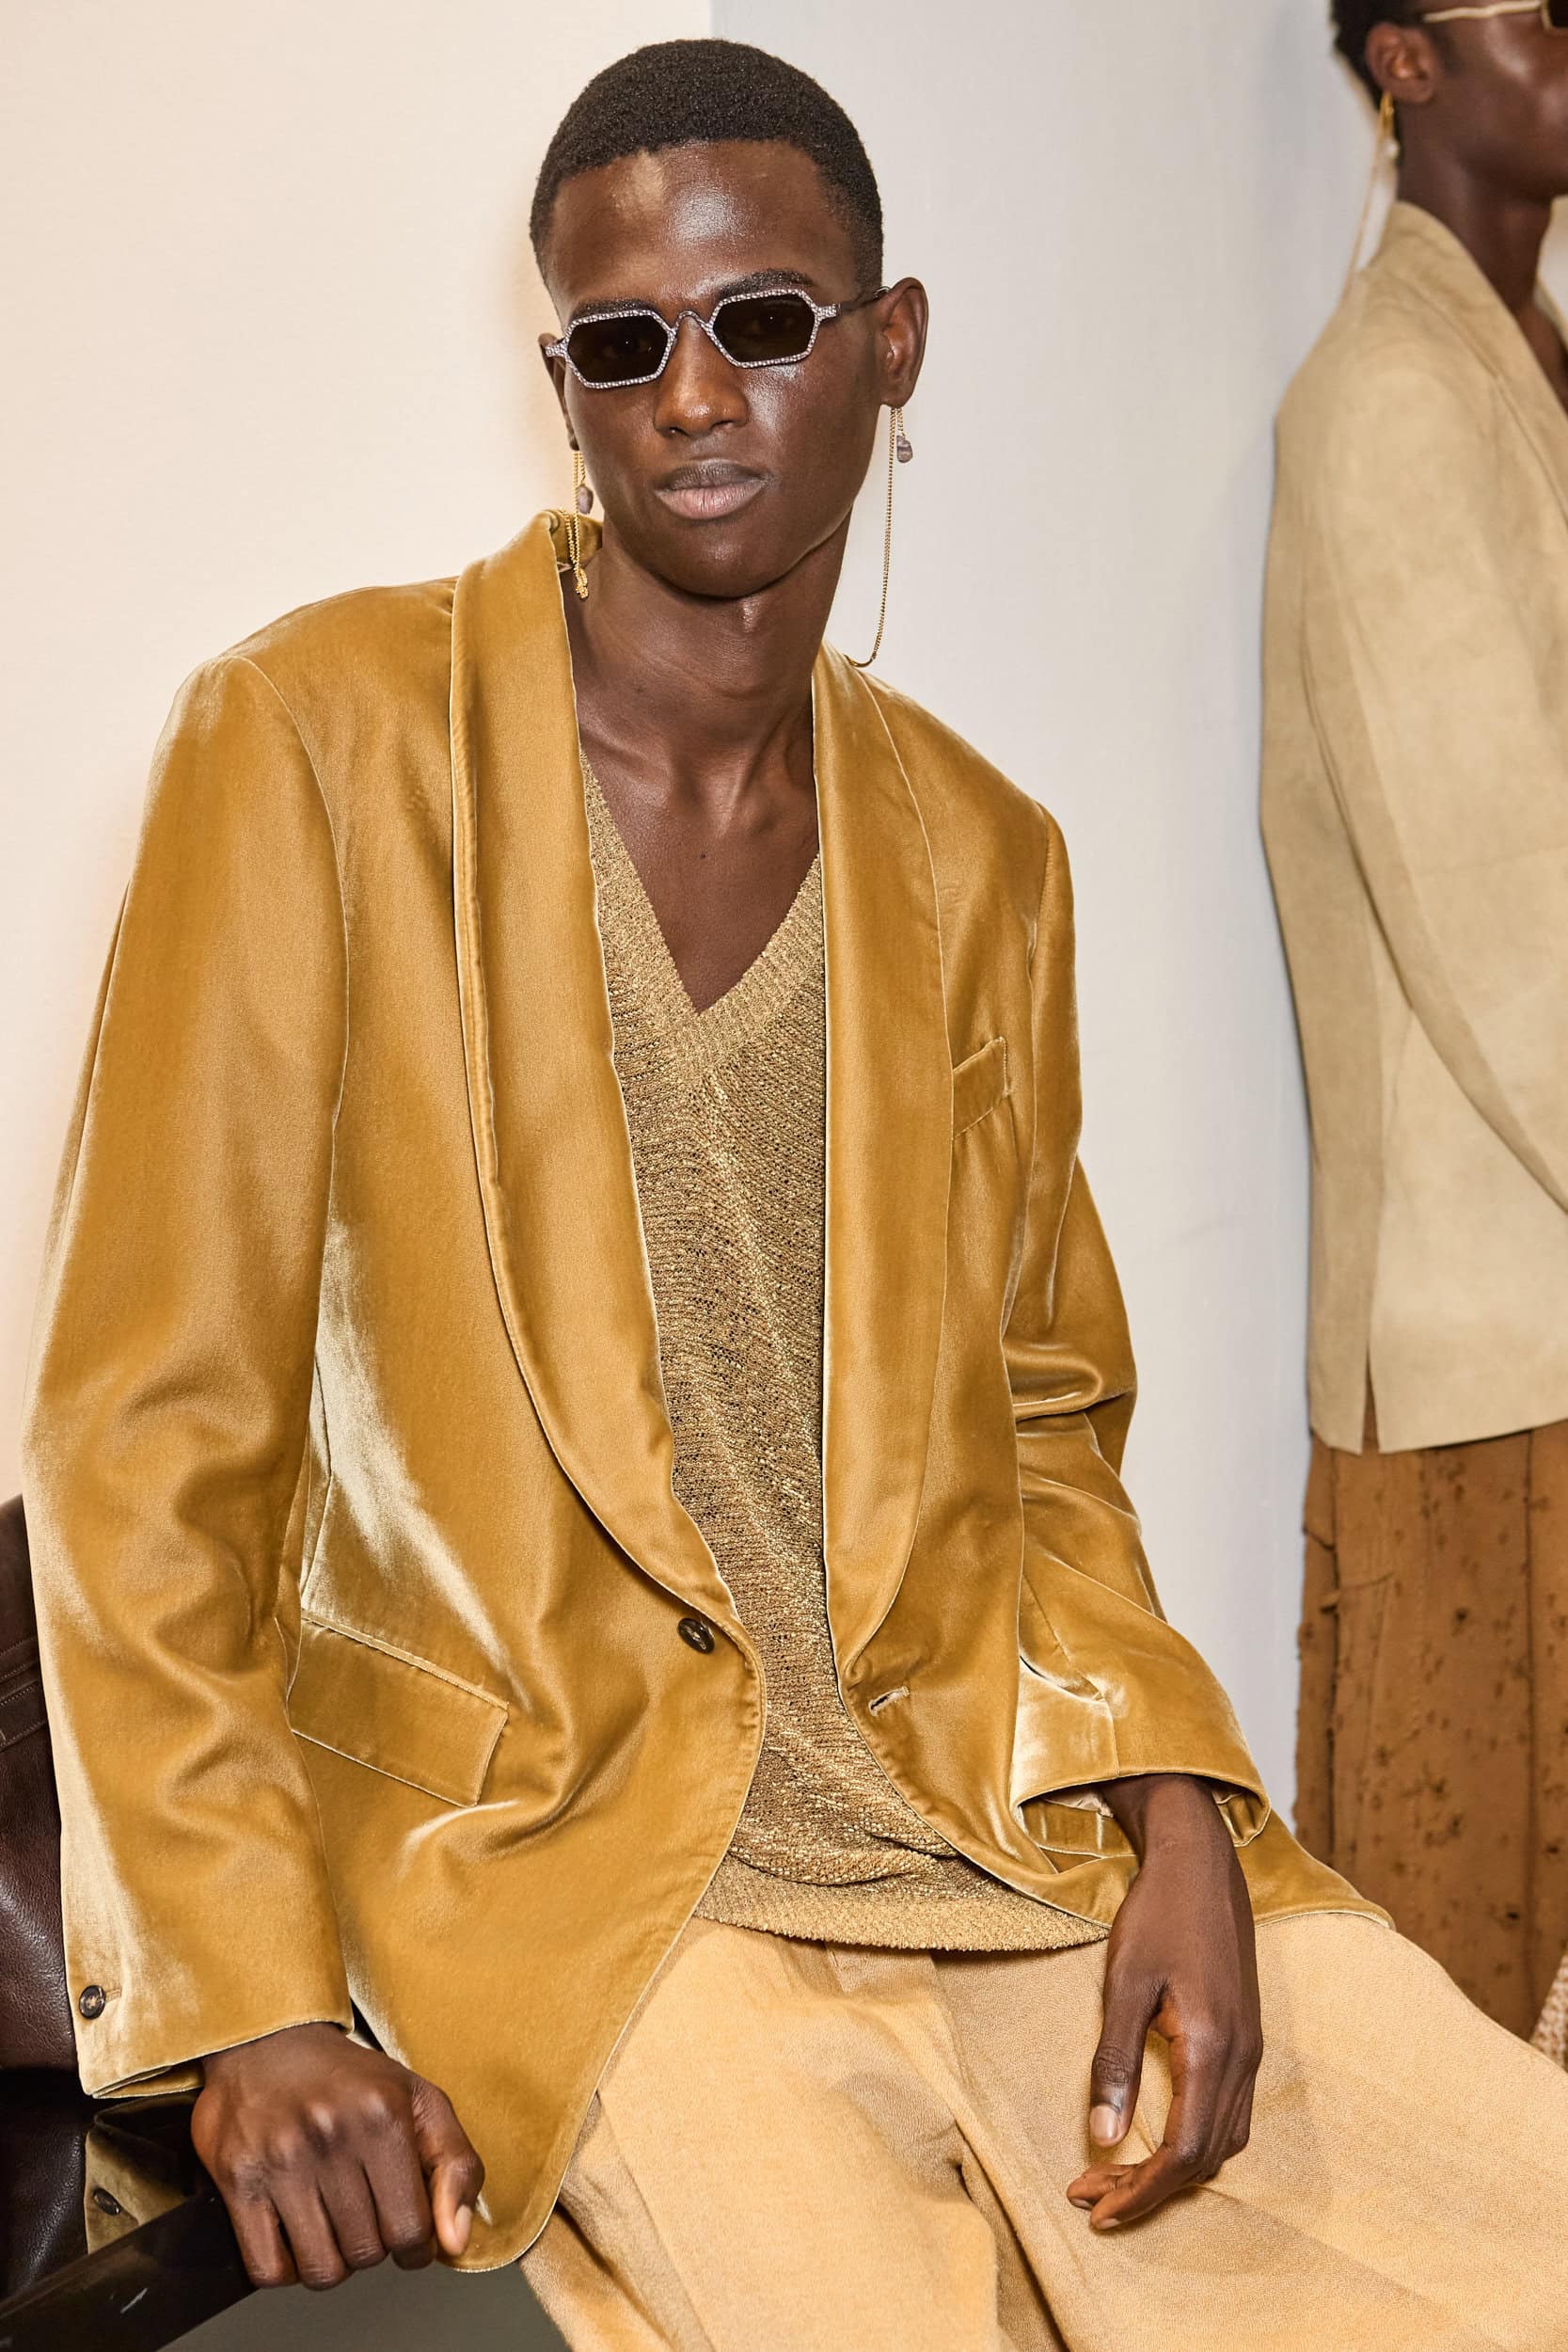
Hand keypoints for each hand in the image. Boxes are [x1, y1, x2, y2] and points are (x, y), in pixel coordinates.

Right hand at [191, 2021, 484, 2288]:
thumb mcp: (422, 2102)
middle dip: (372, 2246)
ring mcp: (281, 2159)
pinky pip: (267, 2269)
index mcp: (385, 2116)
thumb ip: (457, 2167)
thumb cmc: (349, 2078)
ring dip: (331, 2260)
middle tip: (364, 2214)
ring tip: (332, 2225)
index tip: (404, 2227)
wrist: (269, 2039)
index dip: (414, 2244)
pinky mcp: (237, 2179)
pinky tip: (295, 2235)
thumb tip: (455, 2242)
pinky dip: (284, 2269)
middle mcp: (332, 2136)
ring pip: (320, 2269)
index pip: (411, 2231)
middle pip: (365, 2253)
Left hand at [1065, 1773, 1260, 2230]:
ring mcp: (1251, 2050)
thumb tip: (1104, 2137)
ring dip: (1172, 2169)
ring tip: (1113, 2171)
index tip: (1097, 2209)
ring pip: (1223, 2141)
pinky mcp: (1246, 2038)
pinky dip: (1194, 2140)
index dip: (1142, 2192)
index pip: (1184, 2155)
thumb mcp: (1123, 1982)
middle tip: (1090, 2193)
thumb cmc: (1157, 1913)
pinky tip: (1155, 2134)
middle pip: (1205, 2159)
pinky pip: (1229, 2113)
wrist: (1202, 1861)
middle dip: (1149, 2189)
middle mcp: (1242, 2059)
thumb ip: (1114, 2061)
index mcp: (1212, 2049)